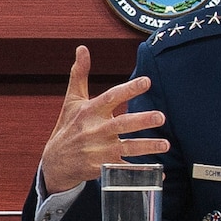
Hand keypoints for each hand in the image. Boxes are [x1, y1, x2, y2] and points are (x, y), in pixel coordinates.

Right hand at [38, 45, 168, 191]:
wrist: (55, 162)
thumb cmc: (67, 127)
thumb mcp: (71, 101)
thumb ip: (79, 74)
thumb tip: (82, 48)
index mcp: (89, 111)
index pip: (110, 97)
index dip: (128, 89)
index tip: (146, 81)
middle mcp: (94, 130)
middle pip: (121, 124)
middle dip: (141, 121)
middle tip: (161, 117)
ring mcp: (98, 150)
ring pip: (126, 148)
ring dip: (147, 147)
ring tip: (165, 144)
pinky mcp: (102, 167)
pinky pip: (124, 170)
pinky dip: (142, 172)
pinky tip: (159, 172)